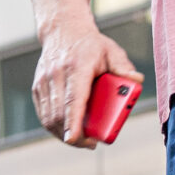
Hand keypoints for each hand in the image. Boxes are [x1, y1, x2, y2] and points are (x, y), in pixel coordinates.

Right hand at [31, 23, 141, 147]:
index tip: (74, 139)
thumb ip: (124, 67)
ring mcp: (44, 81)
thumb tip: (136, 81)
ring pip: (49, 117)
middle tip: (91, 143)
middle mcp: (56, 74)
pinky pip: (43, 114)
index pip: (73, 99)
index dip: (72, 121)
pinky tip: (67, 130)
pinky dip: (54, 127)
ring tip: (81, 140)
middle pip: (60, 113)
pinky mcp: (37, 88)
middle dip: (73, 135)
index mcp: (77, 66)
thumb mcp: (112, 51)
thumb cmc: (91, 45)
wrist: (63, 31)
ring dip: (63, 134)